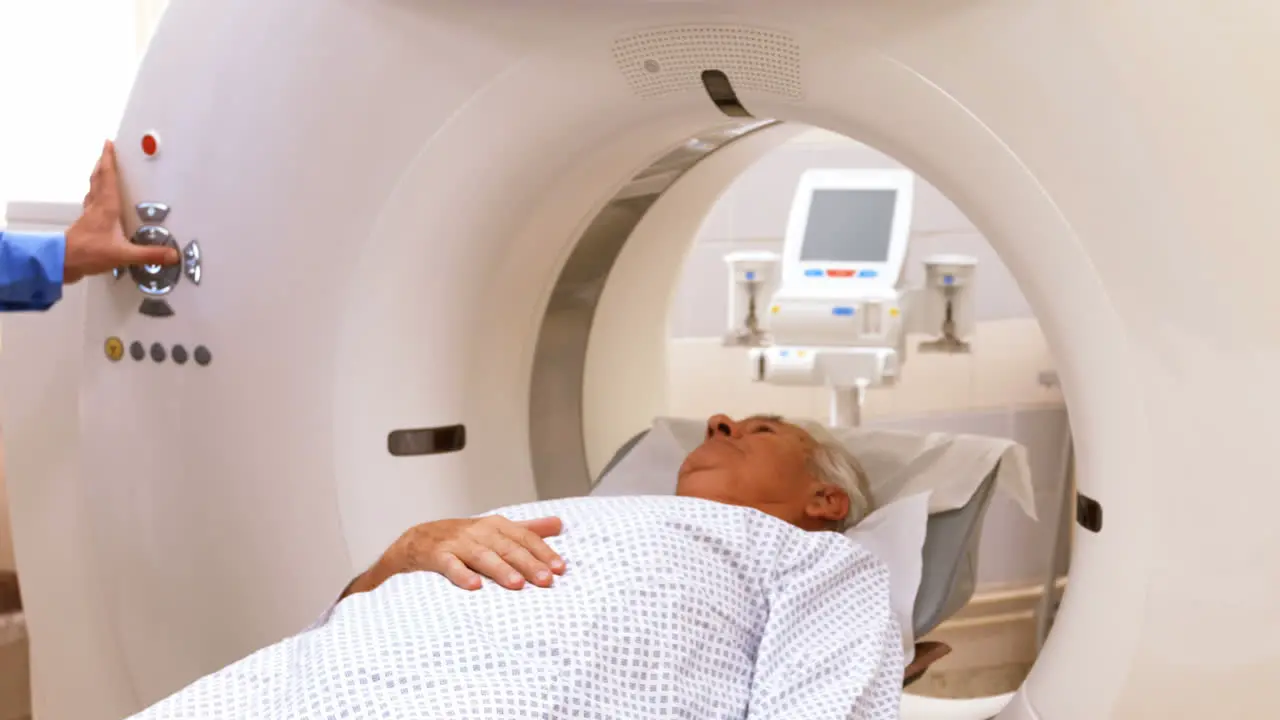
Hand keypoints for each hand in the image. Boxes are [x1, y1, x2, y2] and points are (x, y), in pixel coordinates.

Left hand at [63, 140, 179, 282]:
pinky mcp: (85, 225)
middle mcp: (96, 207)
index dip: (109, 160)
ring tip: (103, 171)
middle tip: (107, 152)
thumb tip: (172, 254)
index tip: (109, 144)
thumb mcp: (123, 254)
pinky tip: (98, 202)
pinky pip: (91, 203)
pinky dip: (95, 196)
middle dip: (103, 164)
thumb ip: (149, 254)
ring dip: (98, 177)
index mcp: (106, 207)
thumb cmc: (88, 253)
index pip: (108, 177)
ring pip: (93, 189)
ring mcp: (89, 215)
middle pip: (98, 179)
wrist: (61, 262)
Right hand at [345, 515, 565, 596]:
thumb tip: (559, 523)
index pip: (524, 537)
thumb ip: (527, 529)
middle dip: (528, 563)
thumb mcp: (495, 530)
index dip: (543, 552)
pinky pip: (449, 565)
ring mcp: (456, 543)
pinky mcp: (436, 555)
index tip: (560, 569)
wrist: (416, 541)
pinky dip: (461, 574)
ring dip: (500, 569)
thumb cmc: (463, 539)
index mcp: (495, 526)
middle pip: (507, 547)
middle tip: (546, 580)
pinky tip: (474, 587)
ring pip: (482, 556)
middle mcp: (478, 532)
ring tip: (517, 584)